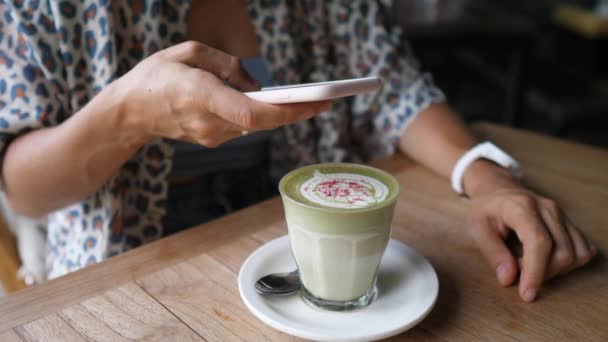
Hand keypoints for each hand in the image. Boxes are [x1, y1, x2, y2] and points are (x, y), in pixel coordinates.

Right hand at [114, 41, 330, 146]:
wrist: (130, 113)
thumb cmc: (155, 76)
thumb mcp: (186, 52)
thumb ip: (225, 64)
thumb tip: (255, 85)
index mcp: (200, 95)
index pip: (249, 112)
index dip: (283, 111)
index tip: (311, 104)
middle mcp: (208, 121)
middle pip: (261, 123)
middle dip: (296, 113)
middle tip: (326, 103)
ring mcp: (210, 136)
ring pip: (256, 126)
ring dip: (282, 115)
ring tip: (310, 103)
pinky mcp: (212, 140)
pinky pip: (244, 127)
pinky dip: (263, 116)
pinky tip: (277, 106)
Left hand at [463, 161, 596, 301]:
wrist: (497, 189)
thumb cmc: (485, 209)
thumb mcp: (477, 228)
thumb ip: (493, 254)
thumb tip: (509, 279)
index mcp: (521, 207)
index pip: (539, 242)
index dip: (536, 272)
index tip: (527, 294)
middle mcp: (547, 208)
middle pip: (562, 253)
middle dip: (541, 273)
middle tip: (516, 269)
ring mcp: (562, 214)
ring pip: (576, 254)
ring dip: (556, 270)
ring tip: (529, 263)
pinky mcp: (569, 222)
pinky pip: (583, 250)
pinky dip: (568, 264)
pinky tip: (546, 260)